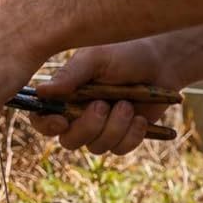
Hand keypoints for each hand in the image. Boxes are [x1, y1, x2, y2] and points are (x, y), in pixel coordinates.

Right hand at [30, 39, 176, 155]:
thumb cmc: (124, 53)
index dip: (46, 125)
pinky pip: (119, 149)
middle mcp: (79, 115)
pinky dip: (131, 136)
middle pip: (69, 141)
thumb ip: (70, 74)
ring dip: (114, 128)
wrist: (161, 62)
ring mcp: (102, 128)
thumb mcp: (96, 58)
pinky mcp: (123, 137)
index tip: (61, 120)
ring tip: (128, 104)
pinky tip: (140, 120)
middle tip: (103, 105)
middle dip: (88, 127)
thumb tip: (41, 92)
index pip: (42, 119)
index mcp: (65, 95)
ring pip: (96, 147)